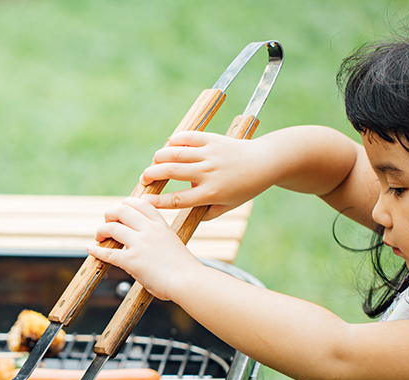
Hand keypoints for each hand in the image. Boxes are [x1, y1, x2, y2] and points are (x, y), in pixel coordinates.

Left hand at [86, 197, 200, 300]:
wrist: (189, 281)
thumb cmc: (185, 269)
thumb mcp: (173, 244)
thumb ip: (158, 241)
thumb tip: (146, 248)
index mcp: (161, 225)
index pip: (141, 203)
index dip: (127, 204)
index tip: (122, 209)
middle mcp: (149, 230)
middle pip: (122, 210)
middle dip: (111, 213)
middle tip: (107, 221)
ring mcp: (139, 244)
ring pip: (112, 227)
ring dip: (101, 230)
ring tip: (99, 236)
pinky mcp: (131, 260)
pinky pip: (108, 253)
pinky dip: (96, 250)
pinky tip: (91, 249)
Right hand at [138, 131, 267, 218]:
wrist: (265, 162)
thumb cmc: (245, 188)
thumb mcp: (228, 207)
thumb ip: (206, 213)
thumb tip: (184, 214)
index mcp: (211, 193)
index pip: (178, 199)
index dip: (158, 201)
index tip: (144, 201)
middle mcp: (208, 173)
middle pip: (171, 172)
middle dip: (151, 175)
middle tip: (144, 178)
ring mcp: (209, 154)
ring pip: (175, 153)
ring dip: (159, 158)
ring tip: (154, 163)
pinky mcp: (212, 139)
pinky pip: (187, 137)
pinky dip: (174, 141)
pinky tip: (168, 147)